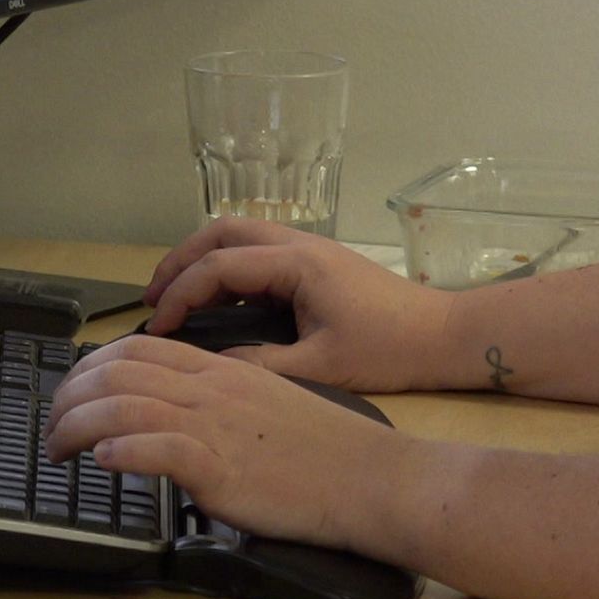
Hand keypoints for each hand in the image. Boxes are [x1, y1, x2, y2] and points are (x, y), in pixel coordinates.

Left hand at [42, 334, 417, 549]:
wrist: (370, 477)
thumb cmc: (328, 450)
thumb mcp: (271, 405)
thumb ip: (223, 401)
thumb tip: (181, 414)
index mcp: (225, 370)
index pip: (140, 348)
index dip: (92, 366)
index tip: (76, 391)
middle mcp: (213, 389)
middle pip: (119, 370)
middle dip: (70, 394)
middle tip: (53, 424)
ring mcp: (216, 426)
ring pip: (123, 405)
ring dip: (76, 426)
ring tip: (58, 449)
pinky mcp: (221, 468)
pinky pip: (155, 449)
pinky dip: (119, 451)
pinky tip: (103, 462)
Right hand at [141, 218, 456, 391]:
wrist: (443, 336)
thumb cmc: (389, 351)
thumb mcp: (321, 367)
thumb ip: (261, 366)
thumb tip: (212, 366)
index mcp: (298, 263)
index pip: (220, 265)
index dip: (181, 293)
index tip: (159, 326)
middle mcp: (300, 244)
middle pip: (223, 232)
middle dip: (181, 260)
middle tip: (154, 298)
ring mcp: (311, 249)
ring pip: (241, 237)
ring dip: (204, 260)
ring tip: (177, 297)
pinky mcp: (318, 263)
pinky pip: (260, 254)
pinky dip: (230, 271)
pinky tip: (220, 304)